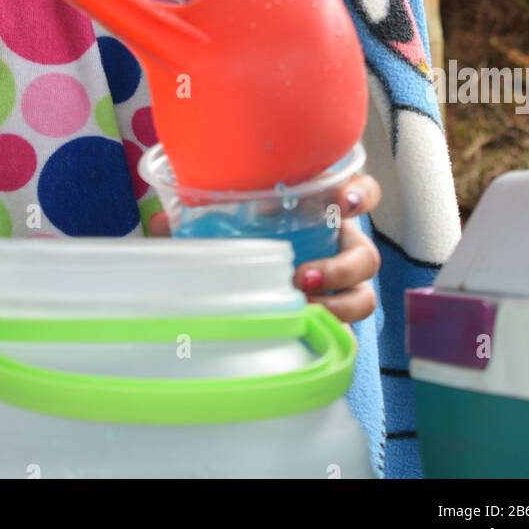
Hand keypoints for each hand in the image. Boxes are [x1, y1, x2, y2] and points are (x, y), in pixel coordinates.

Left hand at [147, 172, 381, 325]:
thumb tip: (162, 222)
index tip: (343, 200)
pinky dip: (332, 332)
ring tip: (301, 310)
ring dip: (338, 304)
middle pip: (366, 255)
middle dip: (342, 267)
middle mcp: (341, 246)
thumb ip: (195, 220)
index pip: (361, 193)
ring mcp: (342, 285)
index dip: (361, 194)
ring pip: (364, 296)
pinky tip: (304, 335)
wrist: (247, 285)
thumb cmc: (245, 238)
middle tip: (301, 275)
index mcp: (323, 211)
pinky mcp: (336, 317)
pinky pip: (349, 330)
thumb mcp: (225, 224)